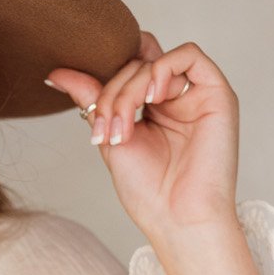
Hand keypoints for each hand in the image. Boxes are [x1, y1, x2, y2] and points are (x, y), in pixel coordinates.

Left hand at [44, 31, 239, 245]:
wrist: (178, 219)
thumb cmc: (149, 191)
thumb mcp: (110, 138)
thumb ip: (91, 100)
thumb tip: (55, 74)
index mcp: (151, 108)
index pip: (126, 68)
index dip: (105, 77)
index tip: (90, 110)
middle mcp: (175, 97)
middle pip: (136, 63)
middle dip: (112, 93)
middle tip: (105, 130)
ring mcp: (196, 94)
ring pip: (155, 60)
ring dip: (130, 88)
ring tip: (123, 127)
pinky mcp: (218, 94)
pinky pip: (190, 54)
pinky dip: (162, 69)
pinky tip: (152, 99)